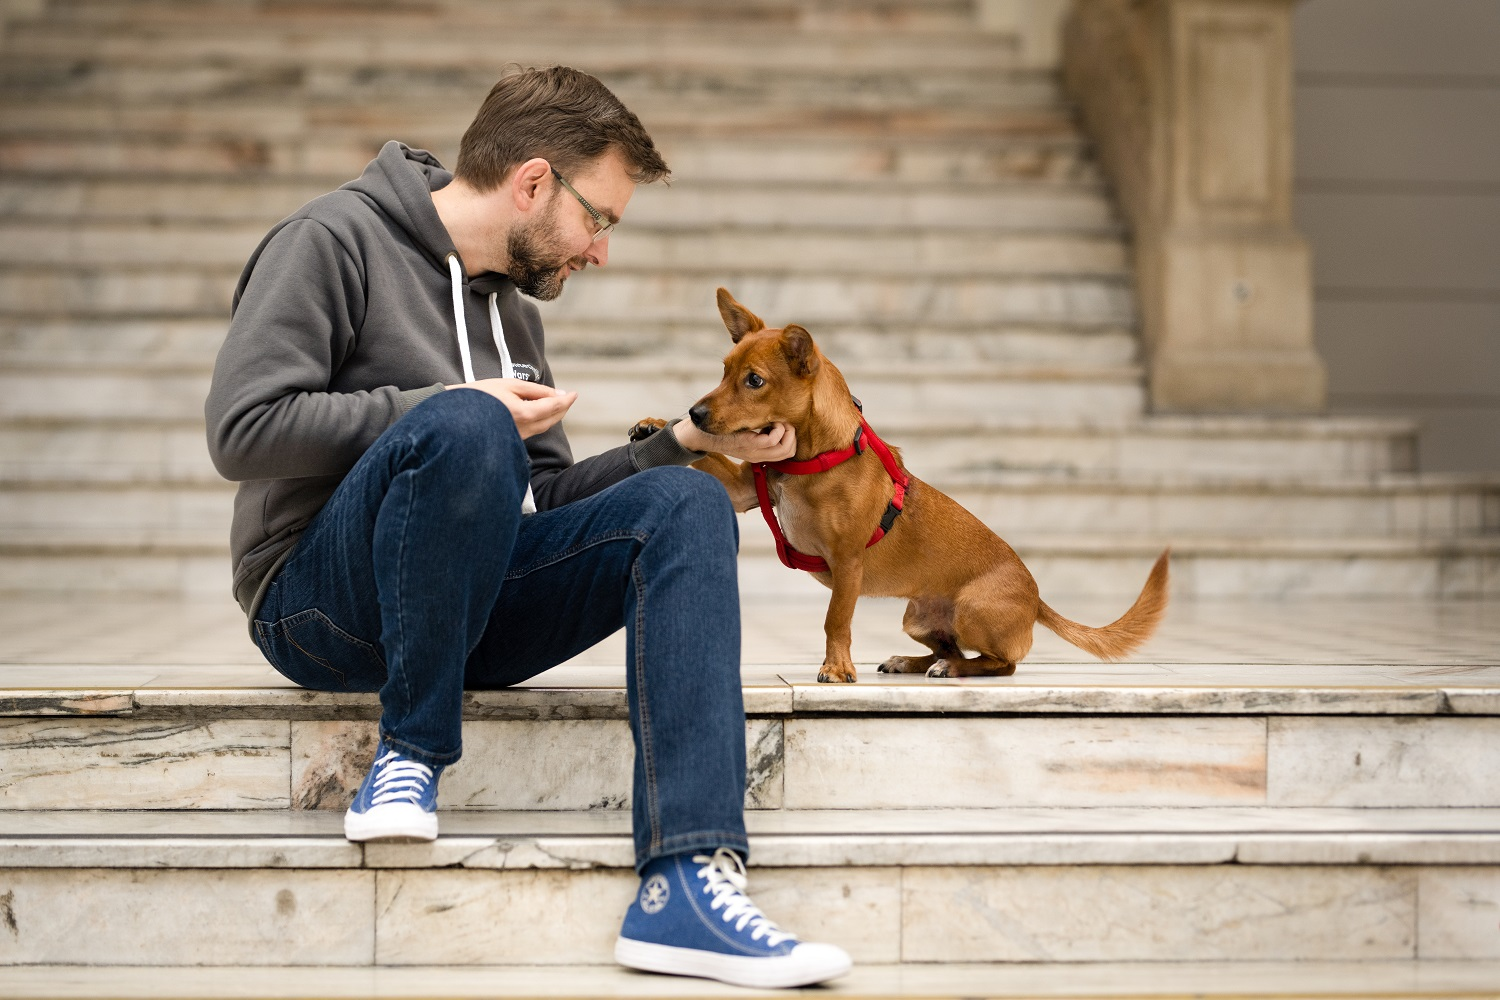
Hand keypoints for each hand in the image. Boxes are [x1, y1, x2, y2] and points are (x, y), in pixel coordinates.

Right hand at [447, 378, 575, 438]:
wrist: (453, 414)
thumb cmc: (480, 395)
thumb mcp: (509, 385)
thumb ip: (536, 391)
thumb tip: (558, 394)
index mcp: (524, 414)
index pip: (554, 407)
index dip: (566, 400)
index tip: (574, 393)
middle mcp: (523, 430)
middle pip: (551, 420)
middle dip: (562, 409)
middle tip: (568, 398)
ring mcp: (516, 438)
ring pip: (543, 427)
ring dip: (553, 416)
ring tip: (557, 404)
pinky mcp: (510, 440)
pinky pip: (532, 431)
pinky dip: (540, 421)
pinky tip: (539, 413)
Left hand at [674, 419, 795, 462]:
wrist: (696, 433)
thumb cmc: (718, 429)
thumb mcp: (739, 430)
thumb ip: (754, 427)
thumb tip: (768, 413)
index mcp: (757, 453)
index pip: (787, 452)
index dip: (791, 437)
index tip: (782, 422)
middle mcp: (757, 455)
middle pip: (789, 451)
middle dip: (791, 433)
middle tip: (780, 419)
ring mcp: (752, 451)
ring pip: (784, 448)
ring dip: (785, 431)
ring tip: (775, 419)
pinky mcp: (746, 443)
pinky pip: (771, 440)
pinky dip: (775, 428)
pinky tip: (766, 418)